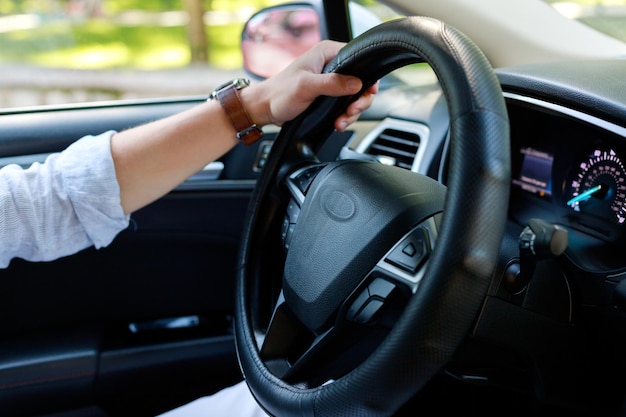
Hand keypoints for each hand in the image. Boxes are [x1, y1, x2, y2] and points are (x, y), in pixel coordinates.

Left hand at [243, 40, 377, 131]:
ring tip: (340, 121)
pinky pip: (345, 105)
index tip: (366, 93)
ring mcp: (331, 81)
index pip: (359, 59)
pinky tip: (337, 123)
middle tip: (351, 111)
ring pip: (354, 97)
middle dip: (359, 101)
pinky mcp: (328, 96)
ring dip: (351, 113)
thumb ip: (331, 83)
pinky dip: (344, 116)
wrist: (266, 108)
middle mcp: (332, 64)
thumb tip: (356, 83)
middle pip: (361, 82)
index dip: (367, 77)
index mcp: (327, 53)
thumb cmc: (280, 93)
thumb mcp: (306, 86)